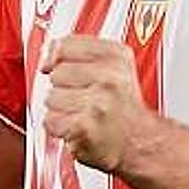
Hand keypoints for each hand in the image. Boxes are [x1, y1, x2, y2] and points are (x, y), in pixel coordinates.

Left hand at [40, 35, 158, 172]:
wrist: (142, 143)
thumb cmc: (123, 106)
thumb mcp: (113, 66)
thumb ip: (78, 51)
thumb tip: (46, 56)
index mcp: (116, 57)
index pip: (64, 45)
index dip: (57, 57)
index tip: (62, 66)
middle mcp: (110, 79)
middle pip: (56, 73)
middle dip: (64, 87)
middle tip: (86, 98)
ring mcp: (97, 103)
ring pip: (50, 98)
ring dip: (61, 109)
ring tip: (84, 113)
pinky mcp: (84, 127)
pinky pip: (50, 120)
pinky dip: (60, 127)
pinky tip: (80, 127)